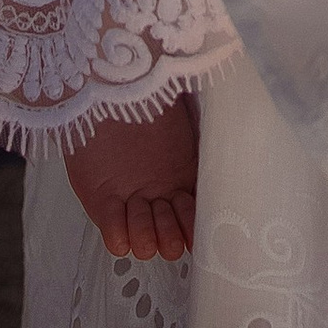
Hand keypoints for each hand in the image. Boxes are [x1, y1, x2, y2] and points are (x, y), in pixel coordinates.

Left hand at [65, 90, 198, 264]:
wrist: (110, 83)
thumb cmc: (150, 96)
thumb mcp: (186, 118)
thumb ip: (201, 146)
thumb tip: (226, 154)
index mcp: (184, 179)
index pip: (195, 223)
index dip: (193, 227)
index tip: (190, 219)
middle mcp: (158, 197)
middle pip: (170, 242)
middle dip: (168, 232)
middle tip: (161, 206)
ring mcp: (130, 202)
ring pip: (145, 244)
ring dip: (144, 229)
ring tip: (138, 202)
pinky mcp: (101, 202)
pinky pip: (114, 237)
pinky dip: (119, 231)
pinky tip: (119, 208)